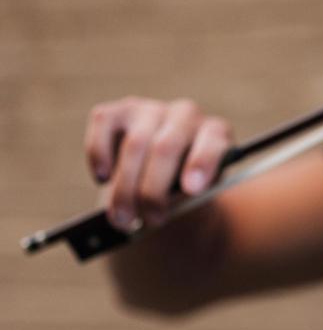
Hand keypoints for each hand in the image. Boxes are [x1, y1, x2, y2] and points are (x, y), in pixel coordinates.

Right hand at [84, 96, 232, 229]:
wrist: (164, 174)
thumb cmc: (185, 188)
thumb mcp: (197, 197)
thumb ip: (185, 200)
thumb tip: (152, 213)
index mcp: (216, 134)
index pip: (213, 143)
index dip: (202, 164)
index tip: (192, 189)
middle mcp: (186, 115)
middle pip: (165, 149)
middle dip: (153, 191)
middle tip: (150, 220)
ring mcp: (151, 109)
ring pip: (134, 145)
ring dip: (125, 187)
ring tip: (122, 219)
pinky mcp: (119, 111)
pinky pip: (103, 125)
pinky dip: (100, 154)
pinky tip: (103, 178)